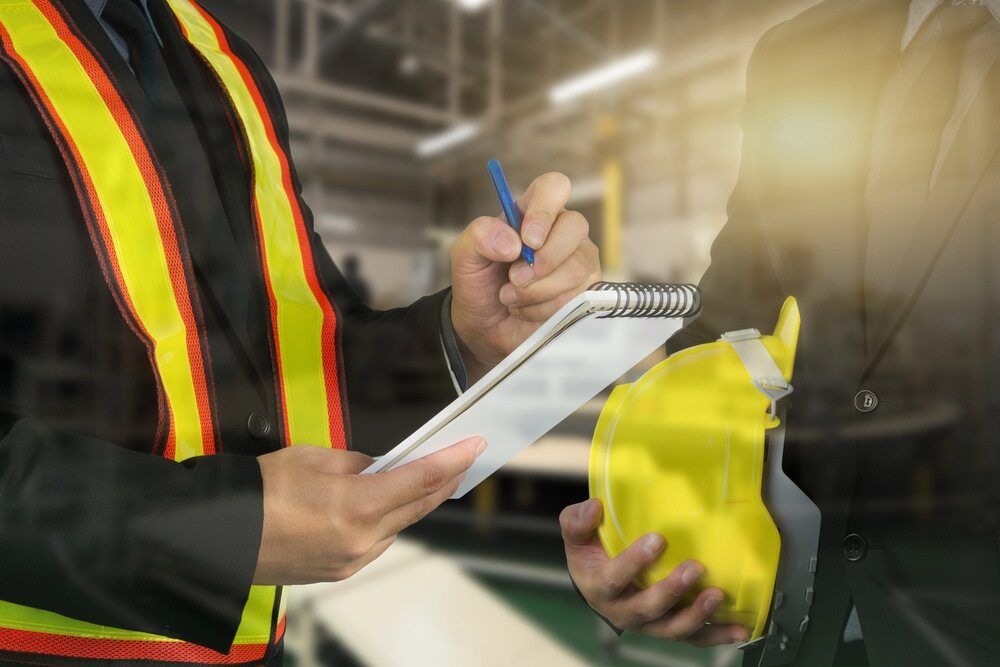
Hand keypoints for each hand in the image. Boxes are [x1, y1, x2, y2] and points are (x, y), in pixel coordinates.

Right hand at [253, 436, 485, 584]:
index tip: (474, 446)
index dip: (453, 460)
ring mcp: (352, 561)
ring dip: (412, 503)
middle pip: (418, 506)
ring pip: (398, 527)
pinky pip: (377, 543)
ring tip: (418, 480)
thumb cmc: (260, 490)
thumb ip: (359, 462)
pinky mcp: (339, 572)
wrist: (218, 535)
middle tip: (460, 461)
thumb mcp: (313, 457)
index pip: (421, 478)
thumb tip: (383, 467)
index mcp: (357, 504)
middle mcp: (361, 539)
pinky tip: (380, 507)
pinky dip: (385, 523)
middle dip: (442, 482)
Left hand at [451, 172, 600, 381]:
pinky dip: (544, 309)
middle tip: (514, 278)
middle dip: (544, 259)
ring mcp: (578, 261)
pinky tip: (526, 310)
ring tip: (511, 297)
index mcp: (532, 212)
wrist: (485, 327)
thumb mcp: (465, 256)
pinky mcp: (585, 291)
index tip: (527, 240)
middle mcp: (561, 231)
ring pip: (577, 267)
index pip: (554, 187)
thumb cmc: (479, 284)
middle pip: (576, 226)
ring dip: (537, 290)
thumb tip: (512, 243)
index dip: (544, 210)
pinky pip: (577, 297)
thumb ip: (479, 236)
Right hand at [561, 498, 748, 645]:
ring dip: (696, 615)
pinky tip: (737, 628)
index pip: (613, 579)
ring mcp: (648, 624)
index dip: (634, 563)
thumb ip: (577, 521)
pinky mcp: (668, 628)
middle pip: (647, 609)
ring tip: (717, 596)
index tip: (656, 540)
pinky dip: (716, 635)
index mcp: (598, 588)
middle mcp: (622, 612)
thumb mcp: (577, 536)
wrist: (598, 584)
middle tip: (695, 568)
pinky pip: (693, 637)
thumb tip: (594, 507)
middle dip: (672, 591)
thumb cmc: (591, 555)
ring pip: (671, 628)